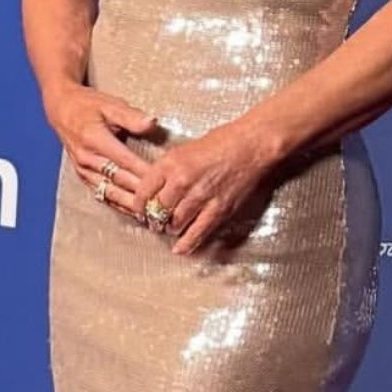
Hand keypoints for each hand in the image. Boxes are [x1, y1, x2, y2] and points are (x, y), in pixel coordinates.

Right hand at [45, 82, 161, 224]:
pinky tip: (133, 212)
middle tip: (163, 205)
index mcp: (95, 139)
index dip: (145, 173)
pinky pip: (102, 194)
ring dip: (130, 205)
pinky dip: (118, 204)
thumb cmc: (88, 105)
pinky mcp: (83, 176)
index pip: (126, 161)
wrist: (62, 110)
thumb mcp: (110, 104)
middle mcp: (87, 158)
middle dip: (141, 194)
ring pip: (110, 192)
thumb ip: (131, 116)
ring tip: (151, 215)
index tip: (164, 182)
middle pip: (119, 180)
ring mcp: (83, 169)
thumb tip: (152, 122)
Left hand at [130, 118, 281, 254]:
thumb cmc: (222, 142)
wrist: (252, 145)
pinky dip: (186, 243)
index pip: (143, 193)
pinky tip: (179, 249)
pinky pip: (197, 233)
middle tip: (155, 222)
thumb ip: (167, 170)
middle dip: (154, 219)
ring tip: (171, 228)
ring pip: (174, 224)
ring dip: (170, 229)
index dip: (138, 206)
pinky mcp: (218, 209)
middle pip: (157, 211)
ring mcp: (200, 197)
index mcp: (170, 163)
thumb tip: (155, 190)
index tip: (140, 210)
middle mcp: (181, 181)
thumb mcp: (184, 150)